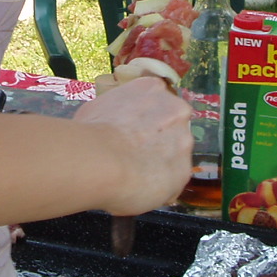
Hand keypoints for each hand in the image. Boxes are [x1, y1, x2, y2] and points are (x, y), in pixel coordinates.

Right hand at [74, 76, 192, 215]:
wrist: (101, 160)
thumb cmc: (91, 130)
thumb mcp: (98, 108)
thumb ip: (117, 112)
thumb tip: (112, 124)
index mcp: (153, 88)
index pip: (158, 100)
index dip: (145, 118)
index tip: (133, 130)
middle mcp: (176, 109)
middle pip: (172, 126)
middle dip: (158, 139)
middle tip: (134, 153)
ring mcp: (184, 140)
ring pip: (176, 155)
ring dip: (161, 163)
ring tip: (135, 175)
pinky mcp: (184, 171)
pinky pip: (172, 181)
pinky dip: (159, 186)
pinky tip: (139, 189)